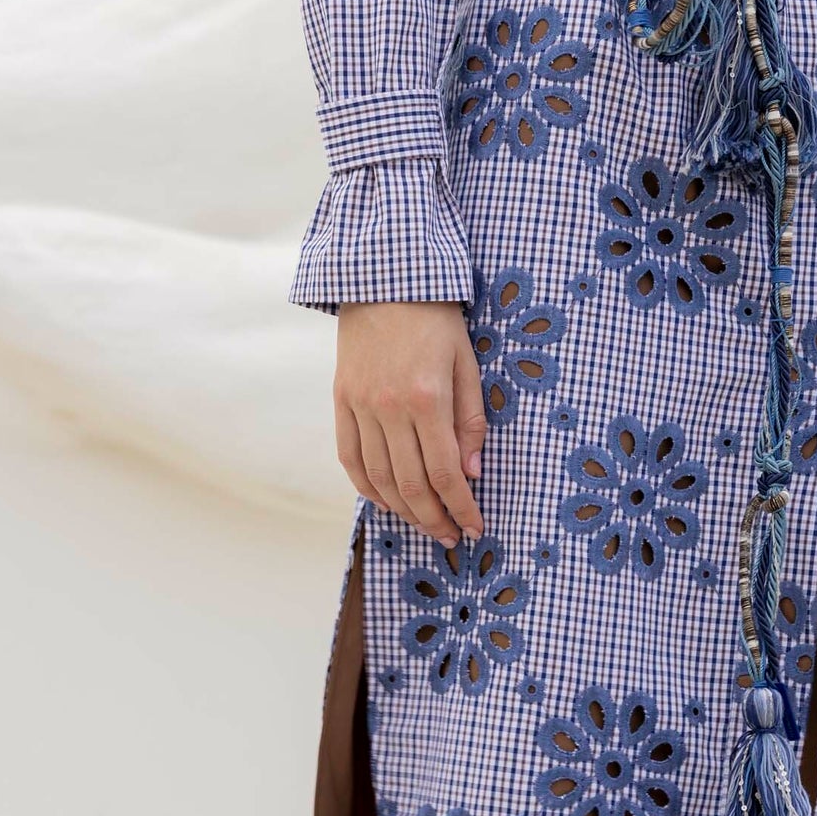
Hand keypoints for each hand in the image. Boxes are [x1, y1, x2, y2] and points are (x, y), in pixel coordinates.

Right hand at [333, 301, 486, 548]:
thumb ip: (470, 419)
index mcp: (426, 398)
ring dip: (403, 510)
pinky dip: (366, 487)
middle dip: (434, 518)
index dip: (462, 507)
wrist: (383, 278)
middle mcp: (389, 408)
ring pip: (378, 478)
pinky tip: (386, 501)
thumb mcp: (466, 362)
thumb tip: (472, 472)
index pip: (446, 472)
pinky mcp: (341, 401)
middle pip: (411, 483)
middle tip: (451, 536)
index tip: (475, 527)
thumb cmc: (435, 317)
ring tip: (424, 524)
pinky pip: (349, 457)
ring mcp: (360, 406)